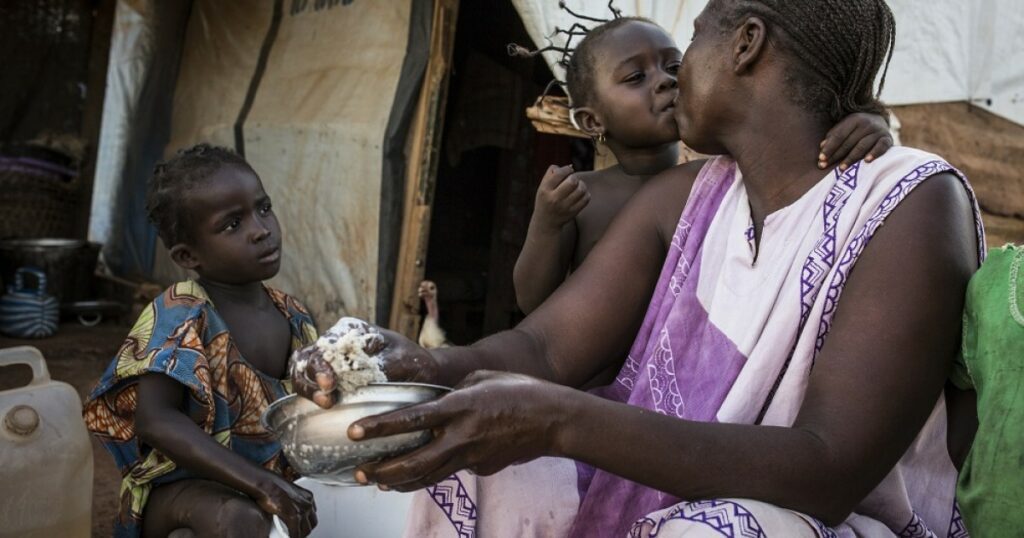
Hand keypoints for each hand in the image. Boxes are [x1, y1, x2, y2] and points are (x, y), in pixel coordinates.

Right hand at [252, 473, 316, 537]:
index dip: (307, 522)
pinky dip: (294, 537)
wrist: (266, 483)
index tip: (302, 526)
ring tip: (294, 536)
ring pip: (305, 530)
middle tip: (298, 533)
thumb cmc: (272, 485)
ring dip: (300, 535)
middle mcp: (307, 503)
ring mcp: (302, 510)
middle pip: (312, 523)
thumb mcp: (288, 492)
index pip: (312, 514)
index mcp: (307, 496)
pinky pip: (296, 533)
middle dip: (305, 530)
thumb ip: (292, 500)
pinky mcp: (293, 517)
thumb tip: (287, 507)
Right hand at [291, 318, 442, 407]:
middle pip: (307, 356)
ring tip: (324, 404)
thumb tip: (363, 370)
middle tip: (326, 399)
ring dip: (307, 388)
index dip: (322, 364)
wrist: (422, 374)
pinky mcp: (329, 378)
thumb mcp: (405, 360)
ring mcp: (331, 359)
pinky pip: (308, 384)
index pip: (327, 343)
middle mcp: (338, 341)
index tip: (329, 383)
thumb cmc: (414, 363)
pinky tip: (322, 406)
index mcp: (354, 330)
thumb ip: (383, 363)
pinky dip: (309, 395)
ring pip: (302, 370)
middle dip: (310, 378)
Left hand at [348, 371, 572, 490]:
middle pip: (414, 461)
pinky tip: (414, 474)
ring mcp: (472, 456)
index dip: (380, 426)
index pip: (412, 419)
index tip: (354, 431)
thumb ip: (452, 389)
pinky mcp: (481, 468)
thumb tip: (434, 402)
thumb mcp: (481, 377)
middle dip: (383, 469)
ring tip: (378, 482)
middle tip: (360, 471)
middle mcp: (462, 436)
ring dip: (400, 480)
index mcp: (460, 407)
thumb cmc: (520, 390)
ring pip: (428, 476)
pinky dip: (429, 474)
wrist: (554, 419)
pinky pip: (450, 471)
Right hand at [533, 164, 589, 231]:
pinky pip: (586, 199)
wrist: (546, 222)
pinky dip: (586, 193)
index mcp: (545, 190)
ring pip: (581, 190)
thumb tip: (570, 166)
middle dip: (575, 177)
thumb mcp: (542, 186)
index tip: (569, 170)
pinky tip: (581, 194)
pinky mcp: (573, 212)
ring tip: (578, 186)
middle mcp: (554, 199)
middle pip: (572, 181)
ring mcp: (564, 207)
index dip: (567, 169)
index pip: (559, 174)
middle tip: (573, 179)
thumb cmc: (546, 199)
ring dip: (582, 185)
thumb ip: (552, 173)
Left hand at [818, 112, 893, 170]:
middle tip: (824, 166)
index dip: (829, 147)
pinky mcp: (888, 139)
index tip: (820, 159)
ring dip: (851, 158)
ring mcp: (878, 131)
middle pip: (848, 142)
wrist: (881, 121)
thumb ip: (834, 136)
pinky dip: (875, 153)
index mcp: (854, 119)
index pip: (839, 135)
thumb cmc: (857, 129)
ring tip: (841, 168)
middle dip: (835, 155)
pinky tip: (867, 161)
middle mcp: (867, 123)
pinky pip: (881, 147)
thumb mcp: (845, 128)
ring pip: (862, 146)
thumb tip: (822, 146)